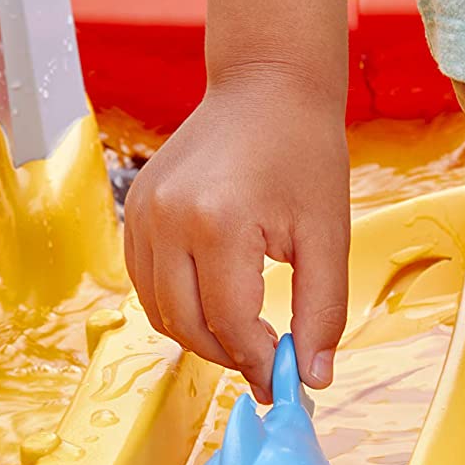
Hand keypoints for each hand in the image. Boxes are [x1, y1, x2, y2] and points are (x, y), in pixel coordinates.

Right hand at [123, 67, 349, 402]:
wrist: (266, 84)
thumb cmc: (303, 150)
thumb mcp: (329, 235)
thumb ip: (323, 312)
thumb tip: (315, 378)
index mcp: (217, 222)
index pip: (229, 325)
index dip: (260, 363)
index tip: (286, 380)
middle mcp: (168, 219)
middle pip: (187, 326)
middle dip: (230, 358)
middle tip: (268, 366)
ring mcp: (143, 213)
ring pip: (159, 312)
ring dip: (200, 338)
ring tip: (244, 338)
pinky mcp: (135, 209)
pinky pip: (146, 283)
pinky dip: (177, 307)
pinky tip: (215, 306)